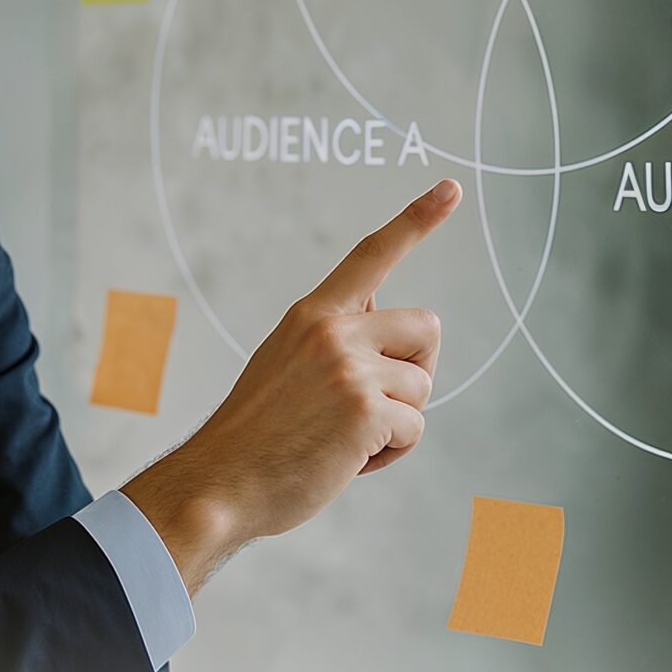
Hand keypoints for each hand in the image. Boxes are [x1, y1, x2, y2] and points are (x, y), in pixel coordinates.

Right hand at [124, 177, 457, 591]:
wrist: (220, 483)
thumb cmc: (257, 435)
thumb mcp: (285, 363)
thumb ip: (332, 337)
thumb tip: (383, 314)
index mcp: (313, 315)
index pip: (372, 255)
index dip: (417, 219)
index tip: (452, 188)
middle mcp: (333, 330)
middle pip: (426, 329)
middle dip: (415, 371)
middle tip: (372, 405)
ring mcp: (350, 368)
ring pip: (422, 387)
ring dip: (397, 421)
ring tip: (345, 439)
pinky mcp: (366, 409)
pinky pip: (415, 427)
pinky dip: (391, 452)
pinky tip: (348, 460)